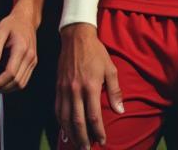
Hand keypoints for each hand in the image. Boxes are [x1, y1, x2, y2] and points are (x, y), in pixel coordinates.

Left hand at [0, 8, 37, 92]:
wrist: (26, 19)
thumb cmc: (10, 25)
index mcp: (21, 49)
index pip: (11, 73)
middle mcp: (30, 56)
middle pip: (16, 81)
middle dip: (1, 88)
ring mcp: (33, 60)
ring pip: (21, 84)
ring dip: (7, 89)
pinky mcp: (33, 62)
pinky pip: (24, 80)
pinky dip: (13, 85)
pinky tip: (3, 81)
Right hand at [56, 24, 123, 149]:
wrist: (76, 39)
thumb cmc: (97, 53)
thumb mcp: (110, 69)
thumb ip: (115, 91)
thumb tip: (120, 110)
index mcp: (91, 86)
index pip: (94, 116)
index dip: (98, 131)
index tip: (102, 141)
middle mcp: (76, 91)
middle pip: (78, 121)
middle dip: (83, 138)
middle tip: (87, 149)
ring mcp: (64, 91)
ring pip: (65, 119)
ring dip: (71, 134)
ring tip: (77, 144)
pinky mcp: (57, 89)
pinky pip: (57, 111)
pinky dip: (61, 124)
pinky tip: (65, 131)